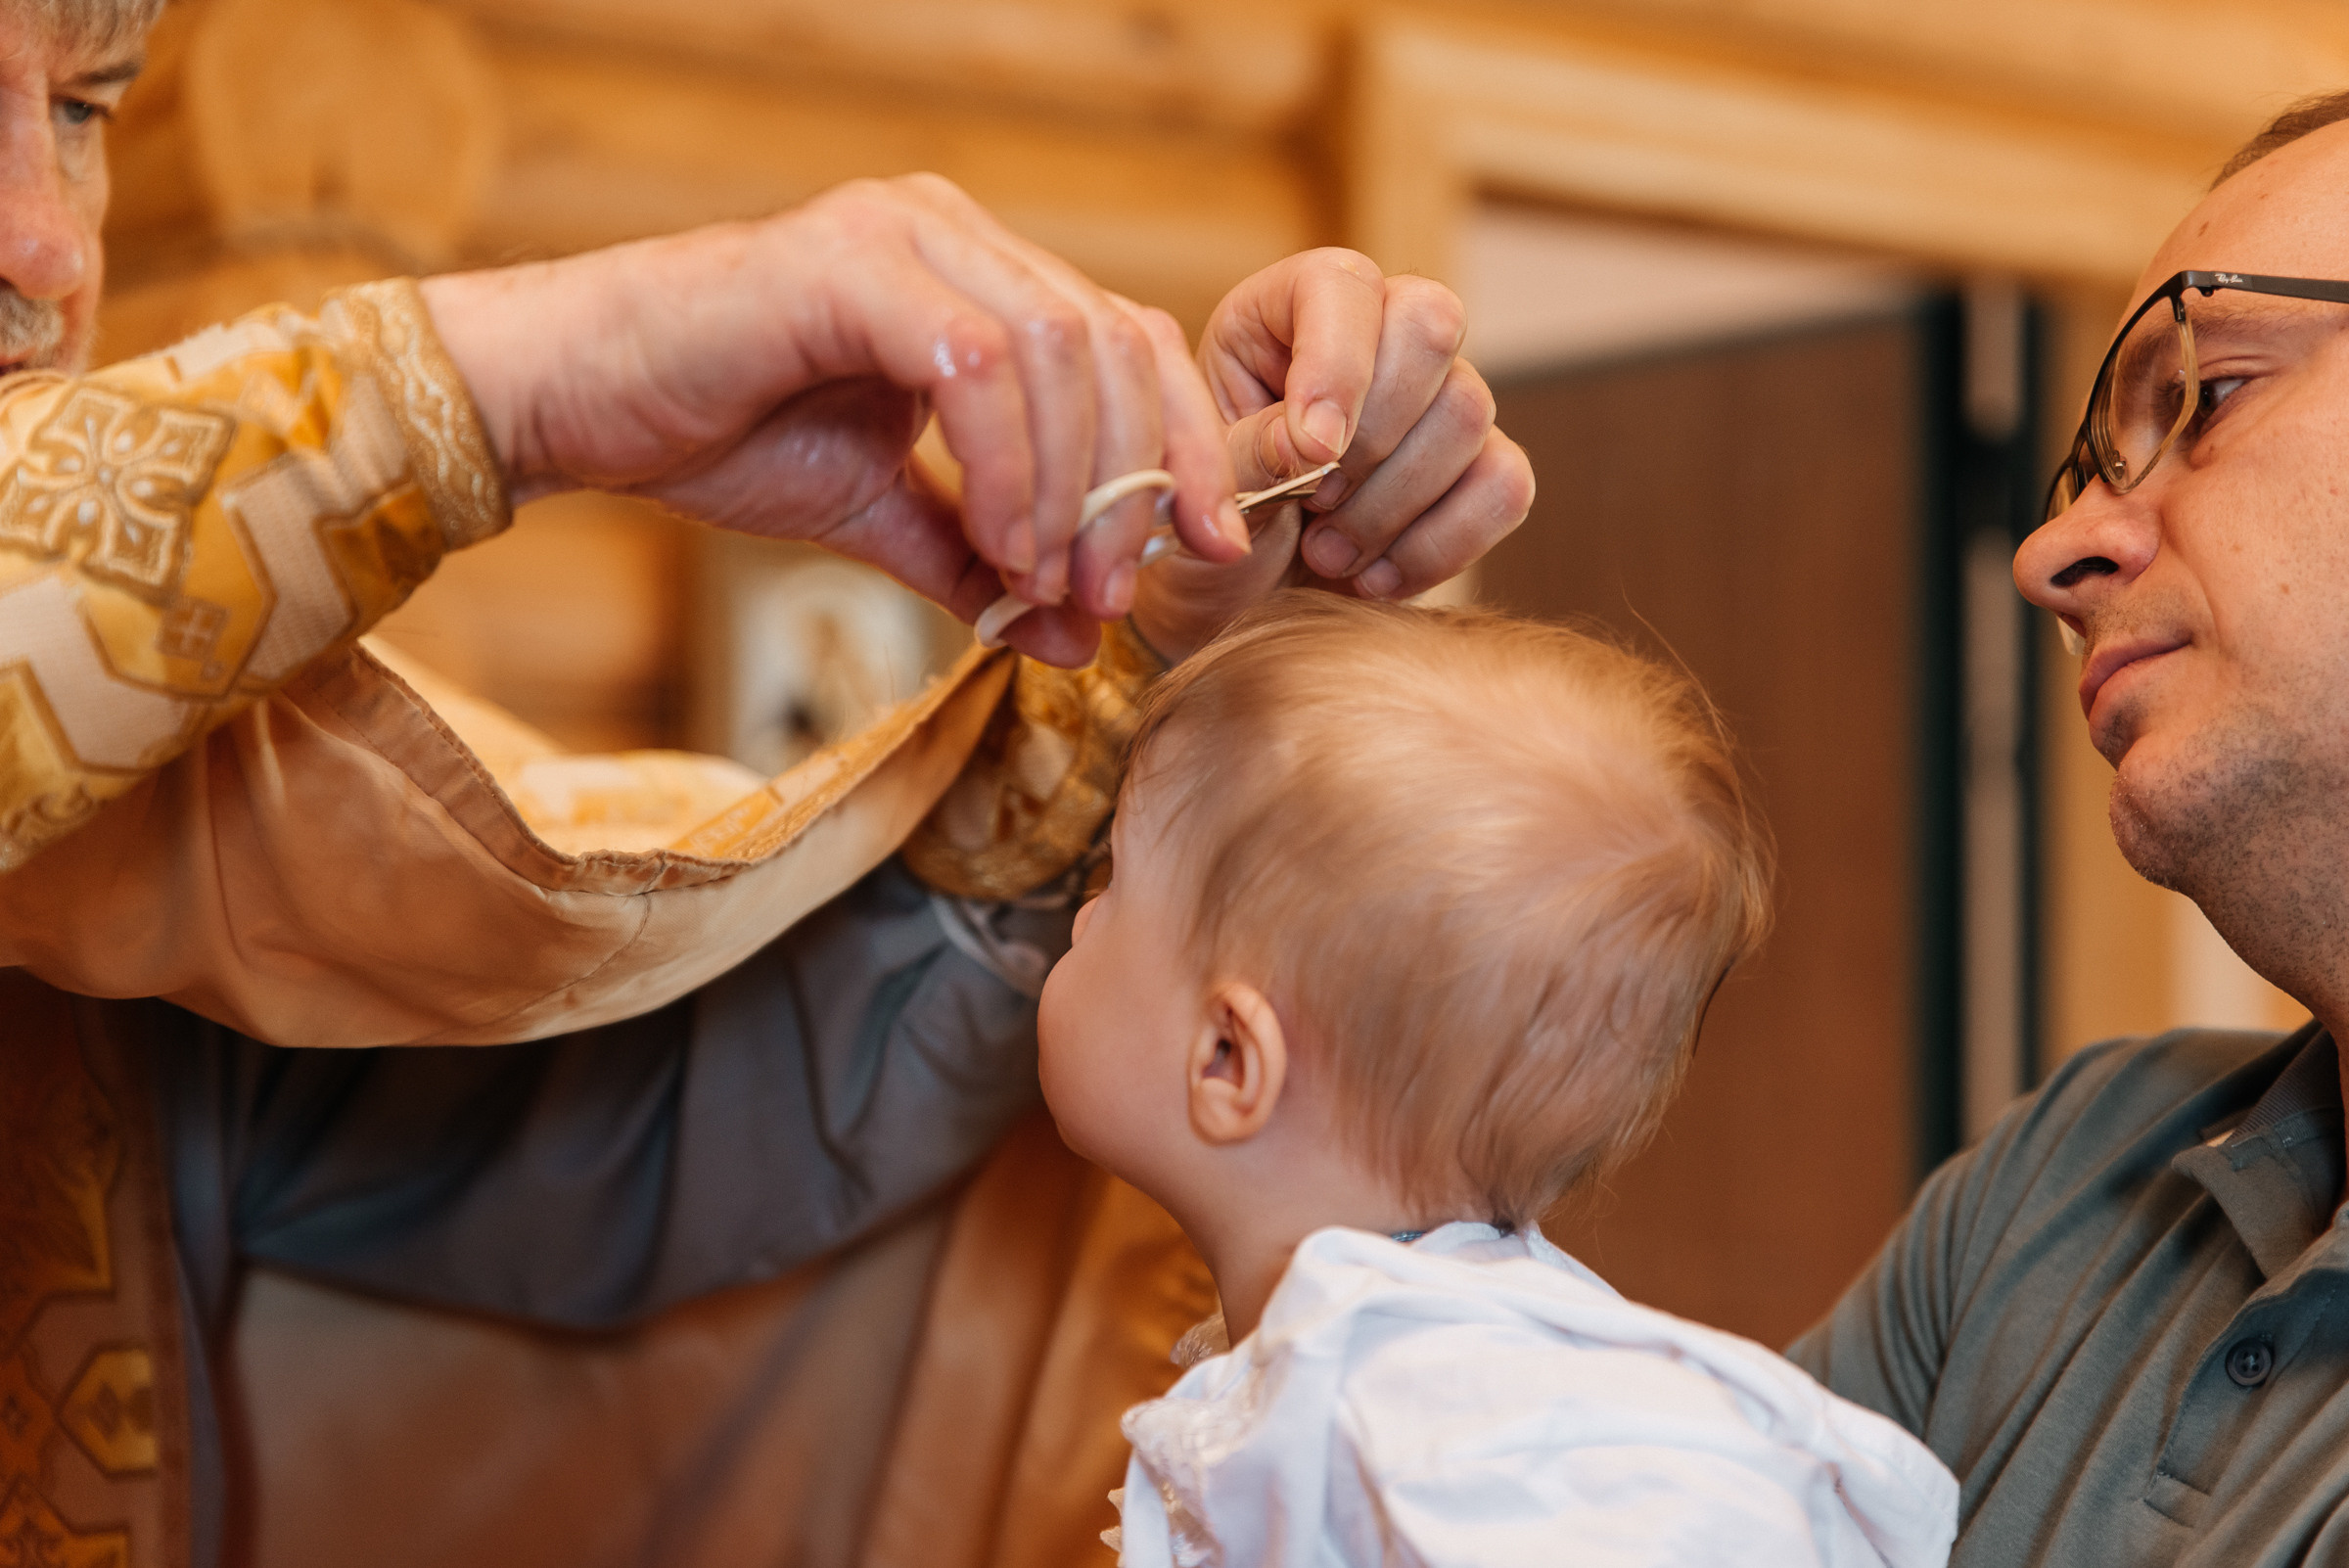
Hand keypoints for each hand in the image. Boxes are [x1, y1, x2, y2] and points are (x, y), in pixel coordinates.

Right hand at [419, 175, 1246, 667]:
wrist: (569, 403)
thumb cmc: (715, 436)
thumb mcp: (881, 516)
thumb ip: (983, 565)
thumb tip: (1073, 639)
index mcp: (980, 276)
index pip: (1130, 343)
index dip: (1184, 447)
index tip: (1209, 552)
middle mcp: (955, 233)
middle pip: (1115, 343)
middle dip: (1133, 483)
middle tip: (1102, 595)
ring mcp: (903, 233)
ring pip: (1060, 347)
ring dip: (1072, 484)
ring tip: (1041, 582)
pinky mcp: (847, 263)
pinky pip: (978, 362)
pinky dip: (1010, 465)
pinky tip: (995, 544)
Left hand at [1131, 249, 1534, 662]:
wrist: (1237, 598)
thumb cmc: (1209, 521)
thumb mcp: (1198, 486)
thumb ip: (1244, 453)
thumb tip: (1315, 442)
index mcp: (1285, 309)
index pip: (1343, 285)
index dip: (1337, 364)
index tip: (1309, 452)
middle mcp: (1376, 333)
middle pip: (1430, 325)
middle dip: (1373, 438)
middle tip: (1315, 502)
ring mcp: (1436, 396)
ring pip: (1469, 411)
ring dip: (1392, 505)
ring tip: (1324, 553)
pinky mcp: (1478, 465)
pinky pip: (1504, 486)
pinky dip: (1438, 546)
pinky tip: (1374, 575)